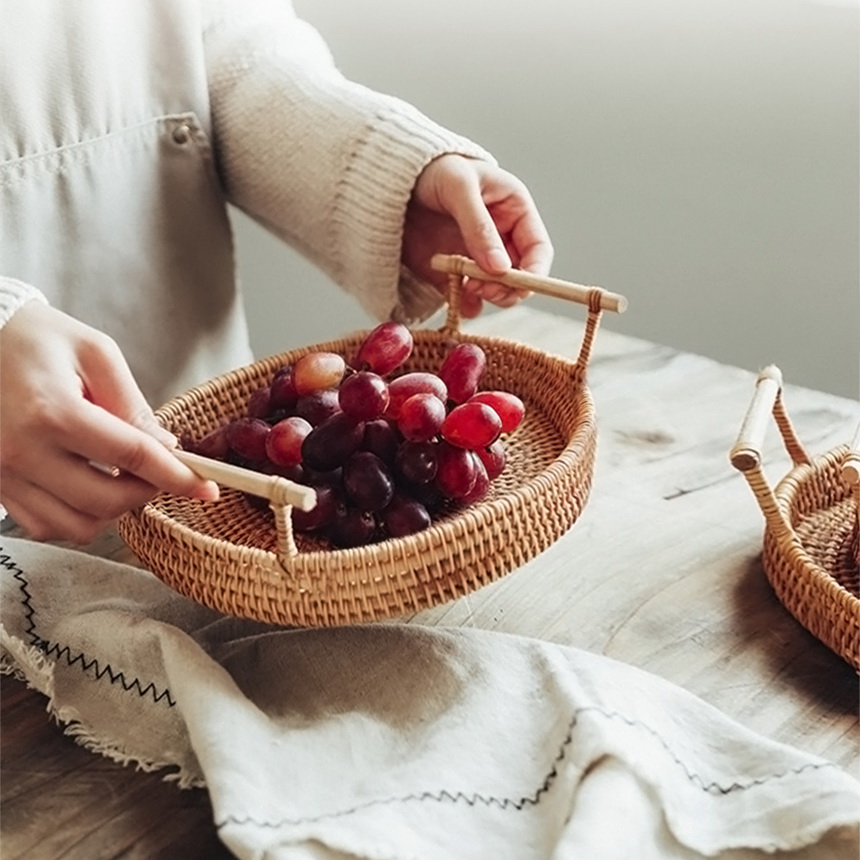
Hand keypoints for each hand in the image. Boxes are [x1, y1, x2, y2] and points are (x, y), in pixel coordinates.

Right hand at [0, 302, 218, 543]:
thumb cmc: (37, 340)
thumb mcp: (96, 354)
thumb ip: (132, 405)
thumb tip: (166, 449)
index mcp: (52, 412)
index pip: (132, 457)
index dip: (178, 476)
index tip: (207, 487)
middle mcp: (21, 451)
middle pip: (107, 502)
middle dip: (148, 492)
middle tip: (161, 470)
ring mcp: (3, 474)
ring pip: (78, 525)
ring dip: (114, 510)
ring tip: (122, 475)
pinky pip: (47, 525)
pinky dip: (79, 515)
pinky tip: (89, 484)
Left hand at [402, 154, 553, 317]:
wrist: (392, 177)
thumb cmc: (433, 168)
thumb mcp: (459, 188)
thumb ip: (479, 227)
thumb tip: (500, 268)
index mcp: (514, 211)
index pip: (538, 249)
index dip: (534, 272)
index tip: (518, 287)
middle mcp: (501, 238)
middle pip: (519, 277)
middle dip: (507, 288)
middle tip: (483, 288)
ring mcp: (477, 257)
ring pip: (495, 290)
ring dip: (485, 296)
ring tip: (465, 287)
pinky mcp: (453, 272)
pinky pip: (466, 296)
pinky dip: (463, 303)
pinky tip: (455, 298)